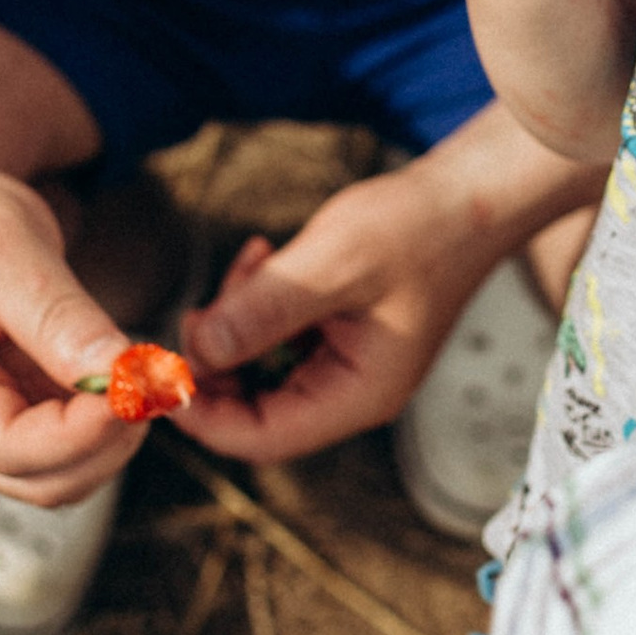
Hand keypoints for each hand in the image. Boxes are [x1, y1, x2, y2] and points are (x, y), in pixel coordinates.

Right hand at [0, 156, 144, 503]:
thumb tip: (120, 376)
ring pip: (57, 472)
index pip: (15, 449)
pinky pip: (63, 439)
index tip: (141, 388)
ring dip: (109, 438)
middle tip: (152, 385)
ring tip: (140, 376)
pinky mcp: (6, 404)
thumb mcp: (3, 249)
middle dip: (105, 444)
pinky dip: (103, 419)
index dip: (87, 432)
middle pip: (39, 480)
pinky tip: (123, 373)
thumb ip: (58, 318)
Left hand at [178, 121, 592, 464]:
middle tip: (199, 308)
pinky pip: (276, 338)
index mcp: (359, 395)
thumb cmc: (418, 229)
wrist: (469, 197)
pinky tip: (263, 258)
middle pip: (253, 409)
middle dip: (216, 361)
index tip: (166, 373)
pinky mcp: (338, 335)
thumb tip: (200, 350)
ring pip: (258, 369)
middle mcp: (351, 392)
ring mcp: (345, 365)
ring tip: (251, 264)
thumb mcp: (333, 265)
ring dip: (236, 323)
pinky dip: (257, 304)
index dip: (204, 415)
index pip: (261, 437)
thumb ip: (263, 311)